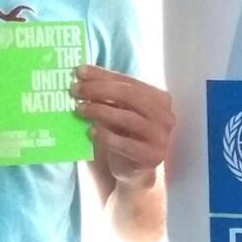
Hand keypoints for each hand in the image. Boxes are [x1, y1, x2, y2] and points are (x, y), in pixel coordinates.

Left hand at [73, 64, 173, 186]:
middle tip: (75, 90)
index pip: (128, 81)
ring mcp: (161, 137)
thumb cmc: (125, 135)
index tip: (79, 71)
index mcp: (159, 98)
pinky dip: (106, 137)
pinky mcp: (152, 157)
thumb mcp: (120, 112)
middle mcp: (165, 115)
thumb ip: (109, 96)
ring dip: (100, 111)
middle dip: (99, 90)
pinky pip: (126, 144)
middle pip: (130, 96)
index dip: (103, 75)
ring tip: (79, 109)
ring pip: (128, 118)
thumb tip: (81, 78)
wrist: (134, 170)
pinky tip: (90, 132)